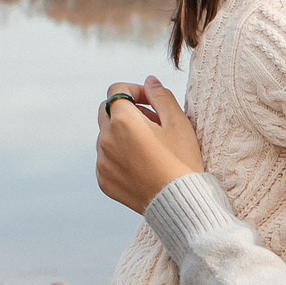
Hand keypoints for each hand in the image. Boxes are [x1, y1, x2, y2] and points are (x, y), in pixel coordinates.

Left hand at [96, 78, 205, 213]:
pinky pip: (106, 159)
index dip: (135, 90)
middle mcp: (105, 139)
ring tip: (151, 147)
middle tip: (154, 124)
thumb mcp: (178, 122)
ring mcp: (102, 161)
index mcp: (123, 120)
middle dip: (127, 111)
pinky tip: (143, 166)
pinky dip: (119, 157)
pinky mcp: (103, 180)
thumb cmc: (183, 160)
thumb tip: (149, 81)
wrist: (180, 203)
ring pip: (106, 136)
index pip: (117, 90)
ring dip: (122, 134)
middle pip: (107, 111)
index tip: (151, 101)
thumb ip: (161, 96)